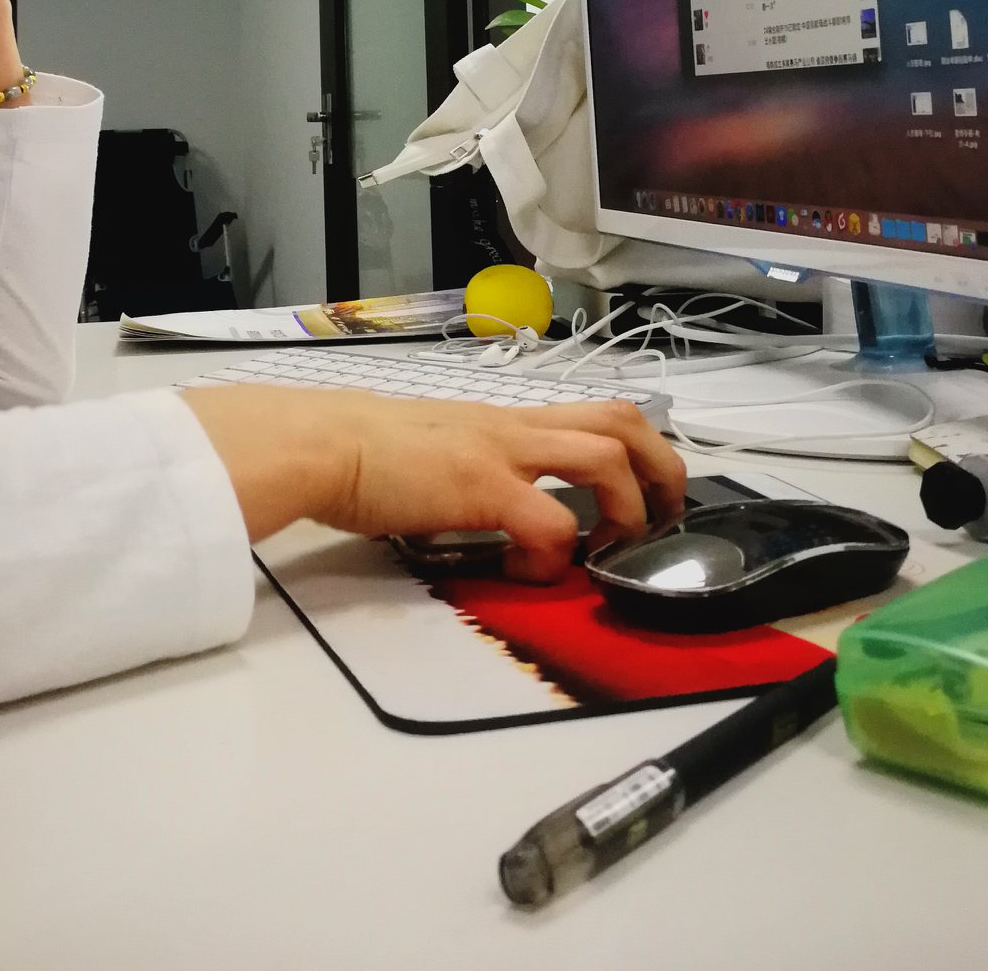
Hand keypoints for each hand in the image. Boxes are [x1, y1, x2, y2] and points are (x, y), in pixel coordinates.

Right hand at [178, 386, 685, 581]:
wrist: (323, 443)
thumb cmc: (365, 450)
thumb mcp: (440, 448)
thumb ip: (479, 469)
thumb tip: (497, 511)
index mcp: (509, 419)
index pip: (597, 412)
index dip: (641, 449)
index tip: (649, 491)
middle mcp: (517, 426)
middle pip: (624, 420)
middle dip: (663, 468)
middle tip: (664, 515)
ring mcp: (504, 452)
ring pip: (606, 458)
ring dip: (628, 508)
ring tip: (613, 548)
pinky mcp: (483, 486)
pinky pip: (549, 524)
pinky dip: (554, 557)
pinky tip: (526, 574)